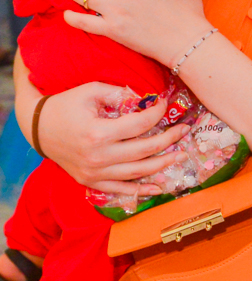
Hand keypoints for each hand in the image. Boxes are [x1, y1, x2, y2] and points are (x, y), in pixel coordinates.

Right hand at [32, 83, 189, 194]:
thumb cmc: (65, 105)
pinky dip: (140, 190)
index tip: (165, 104)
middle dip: (169, 139)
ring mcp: (94, 173)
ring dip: (162, 165)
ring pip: (137, 173)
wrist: (37, 128)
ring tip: (180, 155)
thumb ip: (120, 94)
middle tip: (184, 130)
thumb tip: (147, 99)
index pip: (140, 125)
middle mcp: (98, 157)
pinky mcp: (90, 182)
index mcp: (98, 133)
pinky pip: (119, 190)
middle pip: (144, 150)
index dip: (157, 113)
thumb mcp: (91, 91)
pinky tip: (158, 187)